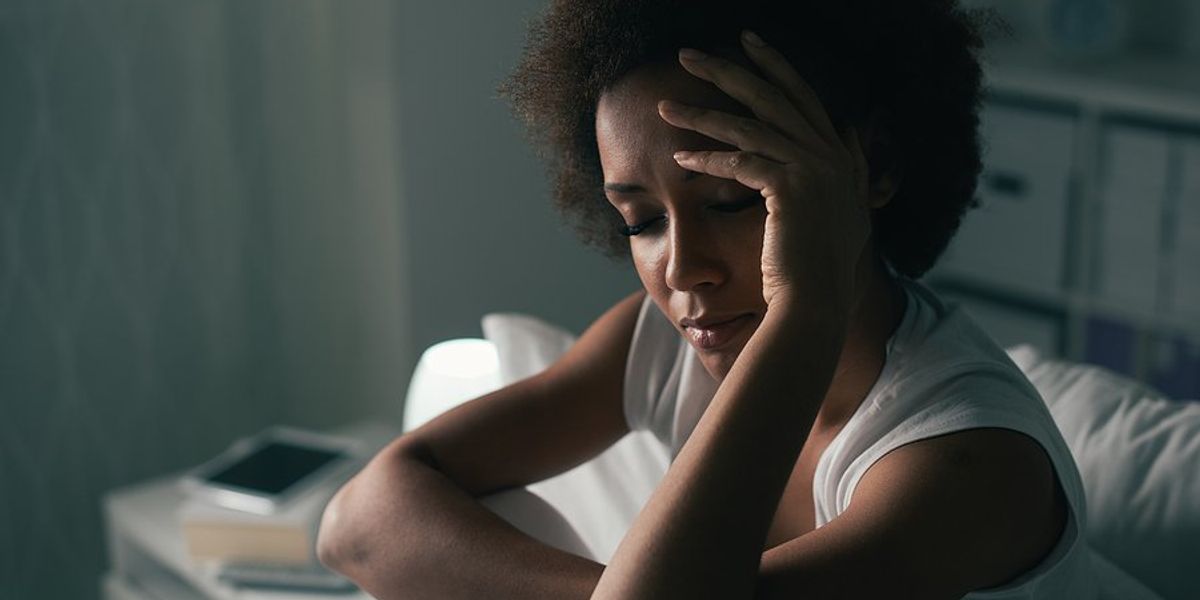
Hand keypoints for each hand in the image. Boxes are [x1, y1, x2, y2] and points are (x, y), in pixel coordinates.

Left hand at [658, 31, 871, 320]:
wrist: (817, 303)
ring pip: (747, 127)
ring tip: (664, 107)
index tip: (749, 43)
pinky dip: (707, 161)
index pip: (805, 97)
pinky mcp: (791, 188)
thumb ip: (841, 172)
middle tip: (689, 53)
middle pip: (774, 96)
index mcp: (842, 158)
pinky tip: (680, 160)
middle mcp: (833, 156)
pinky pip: (739, 163)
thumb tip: (844, 133)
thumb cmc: (815, 270)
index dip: (777, 67)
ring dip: (700, 115)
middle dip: (728, 69)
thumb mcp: (838, 214)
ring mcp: (815, 169)